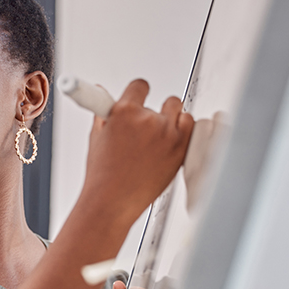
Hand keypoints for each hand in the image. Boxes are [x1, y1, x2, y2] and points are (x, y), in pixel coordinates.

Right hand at [82, 80, 193, 227]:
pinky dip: (184, 133)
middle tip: (146, 130)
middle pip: (165, 100)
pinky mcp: (180, 149)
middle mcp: (147, 119)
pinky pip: (191, 127)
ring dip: (172, 121)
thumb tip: (101, 94)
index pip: (140, 86)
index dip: (138, 94)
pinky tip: (168, 146)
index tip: (138, 100)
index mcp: (124, 112)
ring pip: (180, 112)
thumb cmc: (103, 176)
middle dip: (156, 113)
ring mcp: (167, 134)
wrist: (111, 202)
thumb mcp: (96, 139)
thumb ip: (103, 114)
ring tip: (157, 141)